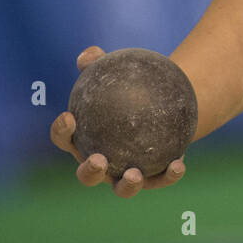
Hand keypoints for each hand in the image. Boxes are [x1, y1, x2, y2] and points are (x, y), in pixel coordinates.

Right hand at [50, 45, 187, 198]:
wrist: (162, 107)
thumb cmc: (129, 89)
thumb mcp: (116, 72)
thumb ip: (100, 63)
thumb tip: (89, 53)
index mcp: (83, 141)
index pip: (65, 139)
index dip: (62, 132)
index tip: (69, 116)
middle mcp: (100, 165)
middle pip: (87, 176)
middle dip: (90, 172)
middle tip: (98, 159)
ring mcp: (125, 175)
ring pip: (123, 188)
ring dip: (127, 185)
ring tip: (135, 174)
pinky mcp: (154, 179)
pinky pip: (161, 180)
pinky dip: (169, 175)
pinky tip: (180, 163)